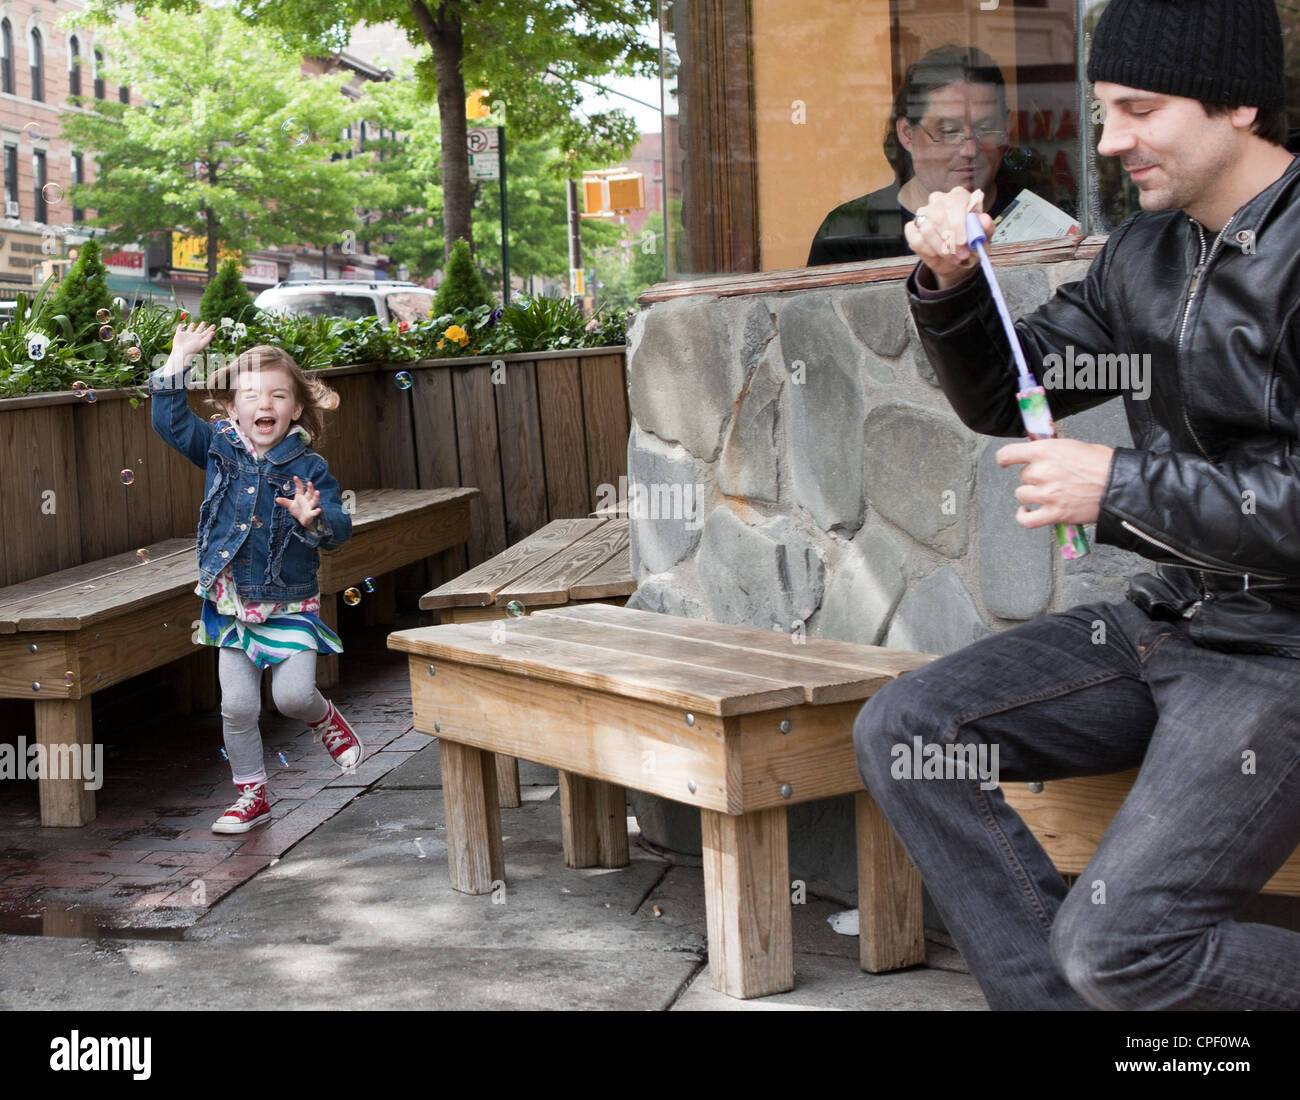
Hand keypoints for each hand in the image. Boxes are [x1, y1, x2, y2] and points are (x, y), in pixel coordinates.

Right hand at [171, 321, 216, 361]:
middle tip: (204, 322)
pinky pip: (179, 329)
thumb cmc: (192, 349)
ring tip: (193, 323)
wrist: (181, 353)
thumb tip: (213, 332)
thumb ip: (207, 339)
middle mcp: (193, 337)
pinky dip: (179, 327)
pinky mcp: (179, 335)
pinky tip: (180, 325)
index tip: (214, 325)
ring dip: (191, 326)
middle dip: (201, 326)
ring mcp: (186, 336)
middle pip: (199, 330)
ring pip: (189, 329)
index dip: (210, 329)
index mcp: (199, 339)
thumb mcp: (201, 344)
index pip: (206, 333)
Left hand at [275, 476, 322, 528]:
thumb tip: (277, 499)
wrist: (303, 520)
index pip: (299, 488)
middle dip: (310, 488)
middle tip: (309, 482)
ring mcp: (309, 506)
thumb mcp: (290, 505)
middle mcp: (306, 500)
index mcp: (301, 497)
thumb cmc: (298, 510)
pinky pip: (314, 512)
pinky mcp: (311, 514)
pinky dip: (316, 511)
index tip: (295, 477)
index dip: (298, 483)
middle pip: (309, 493)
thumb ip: (285, 502)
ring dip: (316, 497)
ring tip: (317, 492)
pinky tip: (318, 510)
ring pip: (314, 501)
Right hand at [905, 187, 994, 289]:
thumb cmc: (971, 242)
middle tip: (961, 253)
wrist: (958, 257)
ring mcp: (923, 214)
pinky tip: (938, 254)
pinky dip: (929, 251)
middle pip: (938, 216)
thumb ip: (986, 227)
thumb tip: (985, 220)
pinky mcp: (912, 229)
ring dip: (941, 248)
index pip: (954, 203)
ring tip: (953, 256)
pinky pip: (916, 240)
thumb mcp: (983, 236)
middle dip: (950, 239)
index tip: (963, 241)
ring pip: (927, 229)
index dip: (958, 223)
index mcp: (957, 196)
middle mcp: (938, 201)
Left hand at [996, 439, 1114, 528]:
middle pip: (1022, 477)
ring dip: (1031, 495)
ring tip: (1046, 493)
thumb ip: (1051, 452)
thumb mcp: (1072, 446)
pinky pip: (1027, 520)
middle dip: (1034, 478)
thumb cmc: (1103, 463)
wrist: (1119, 484)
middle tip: (1053, 478)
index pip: (1009, 454)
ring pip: (1022, 495)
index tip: (1005, 462)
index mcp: (1045, 451)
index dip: (1005, 459)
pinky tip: (1026, 512)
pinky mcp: (1054, 513)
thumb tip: (1041, 456)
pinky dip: (1023, 517)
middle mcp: (1042, 472)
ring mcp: (1046, 494)